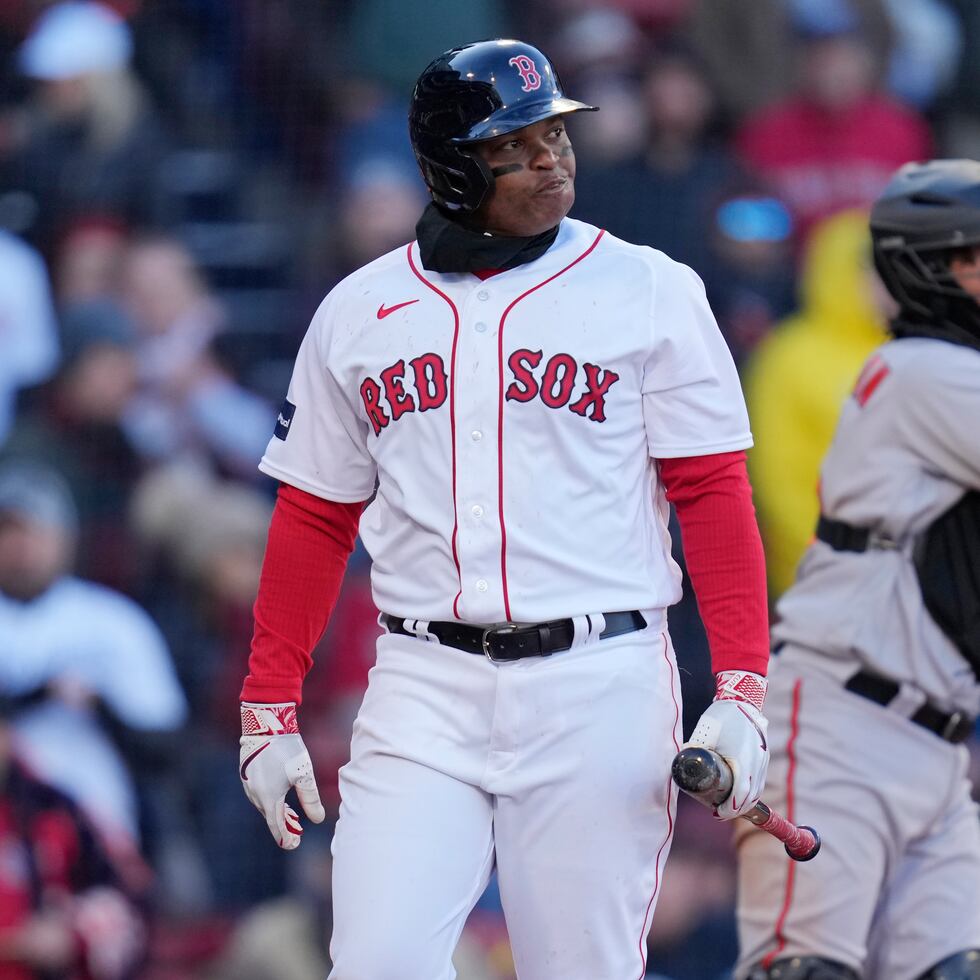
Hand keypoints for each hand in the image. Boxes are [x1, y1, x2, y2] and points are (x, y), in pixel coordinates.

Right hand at [240, 702, 324, 849]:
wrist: (266, 725)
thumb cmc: (287, 749)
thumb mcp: (303, 774)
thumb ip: (310, 798)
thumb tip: (318, 819)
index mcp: (269, 799)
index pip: (277, 827)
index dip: (286, 838)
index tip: (295, 844)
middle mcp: (255, 795)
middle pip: (270, 818)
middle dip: (284, 827)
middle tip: (297, 833)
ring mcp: (249, 785)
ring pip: (264, 806)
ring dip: (277, 813)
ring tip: (291, 817)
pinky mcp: (247, 775)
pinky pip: (259, 795)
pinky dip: (270, 801)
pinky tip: (279, 796)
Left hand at [684, 670, 768, 819]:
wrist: (743, 700)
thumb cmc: (723, 716)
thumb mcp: (705, 734)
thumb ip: (694, 749)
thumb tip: (679, 762)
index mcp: (742, 759)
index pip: (740, 793)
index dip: (729, 808)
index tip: (717, 812)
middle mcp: (756, 762)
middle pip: (750, 796)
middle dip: (736, 809)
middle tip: (719, 812)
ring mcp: (762, 759)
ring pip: (757, 790)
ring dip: (745, 802)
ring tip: (728, 806)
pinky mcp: (764, 756)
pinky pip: (760, 780)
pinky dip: (751, 791)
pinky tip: (741, 794)